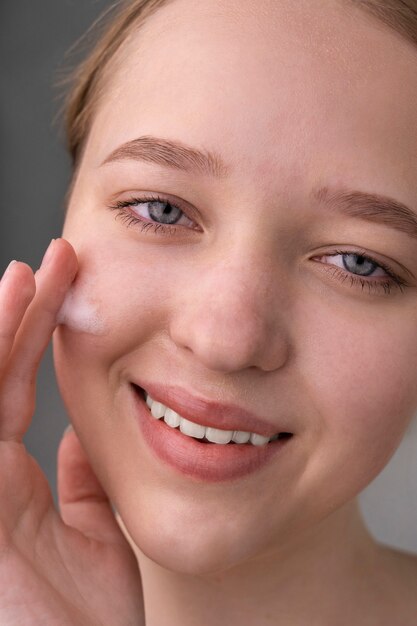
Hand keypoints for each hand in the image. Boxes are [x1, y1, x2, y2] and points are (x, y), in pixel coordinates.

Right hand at [0, 239, 144, 624]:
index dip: (34, 337)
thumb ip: (82, 484)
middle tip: (53, 262)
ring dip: (1, 329)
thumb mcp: (92, 537)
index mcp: (11, 481)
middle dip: (20, 315)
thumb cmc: (82, 623)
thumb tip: (82, 437)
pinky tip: (4, 324)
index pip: (14, 387)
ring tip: (27, 275)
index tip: (63, 288)